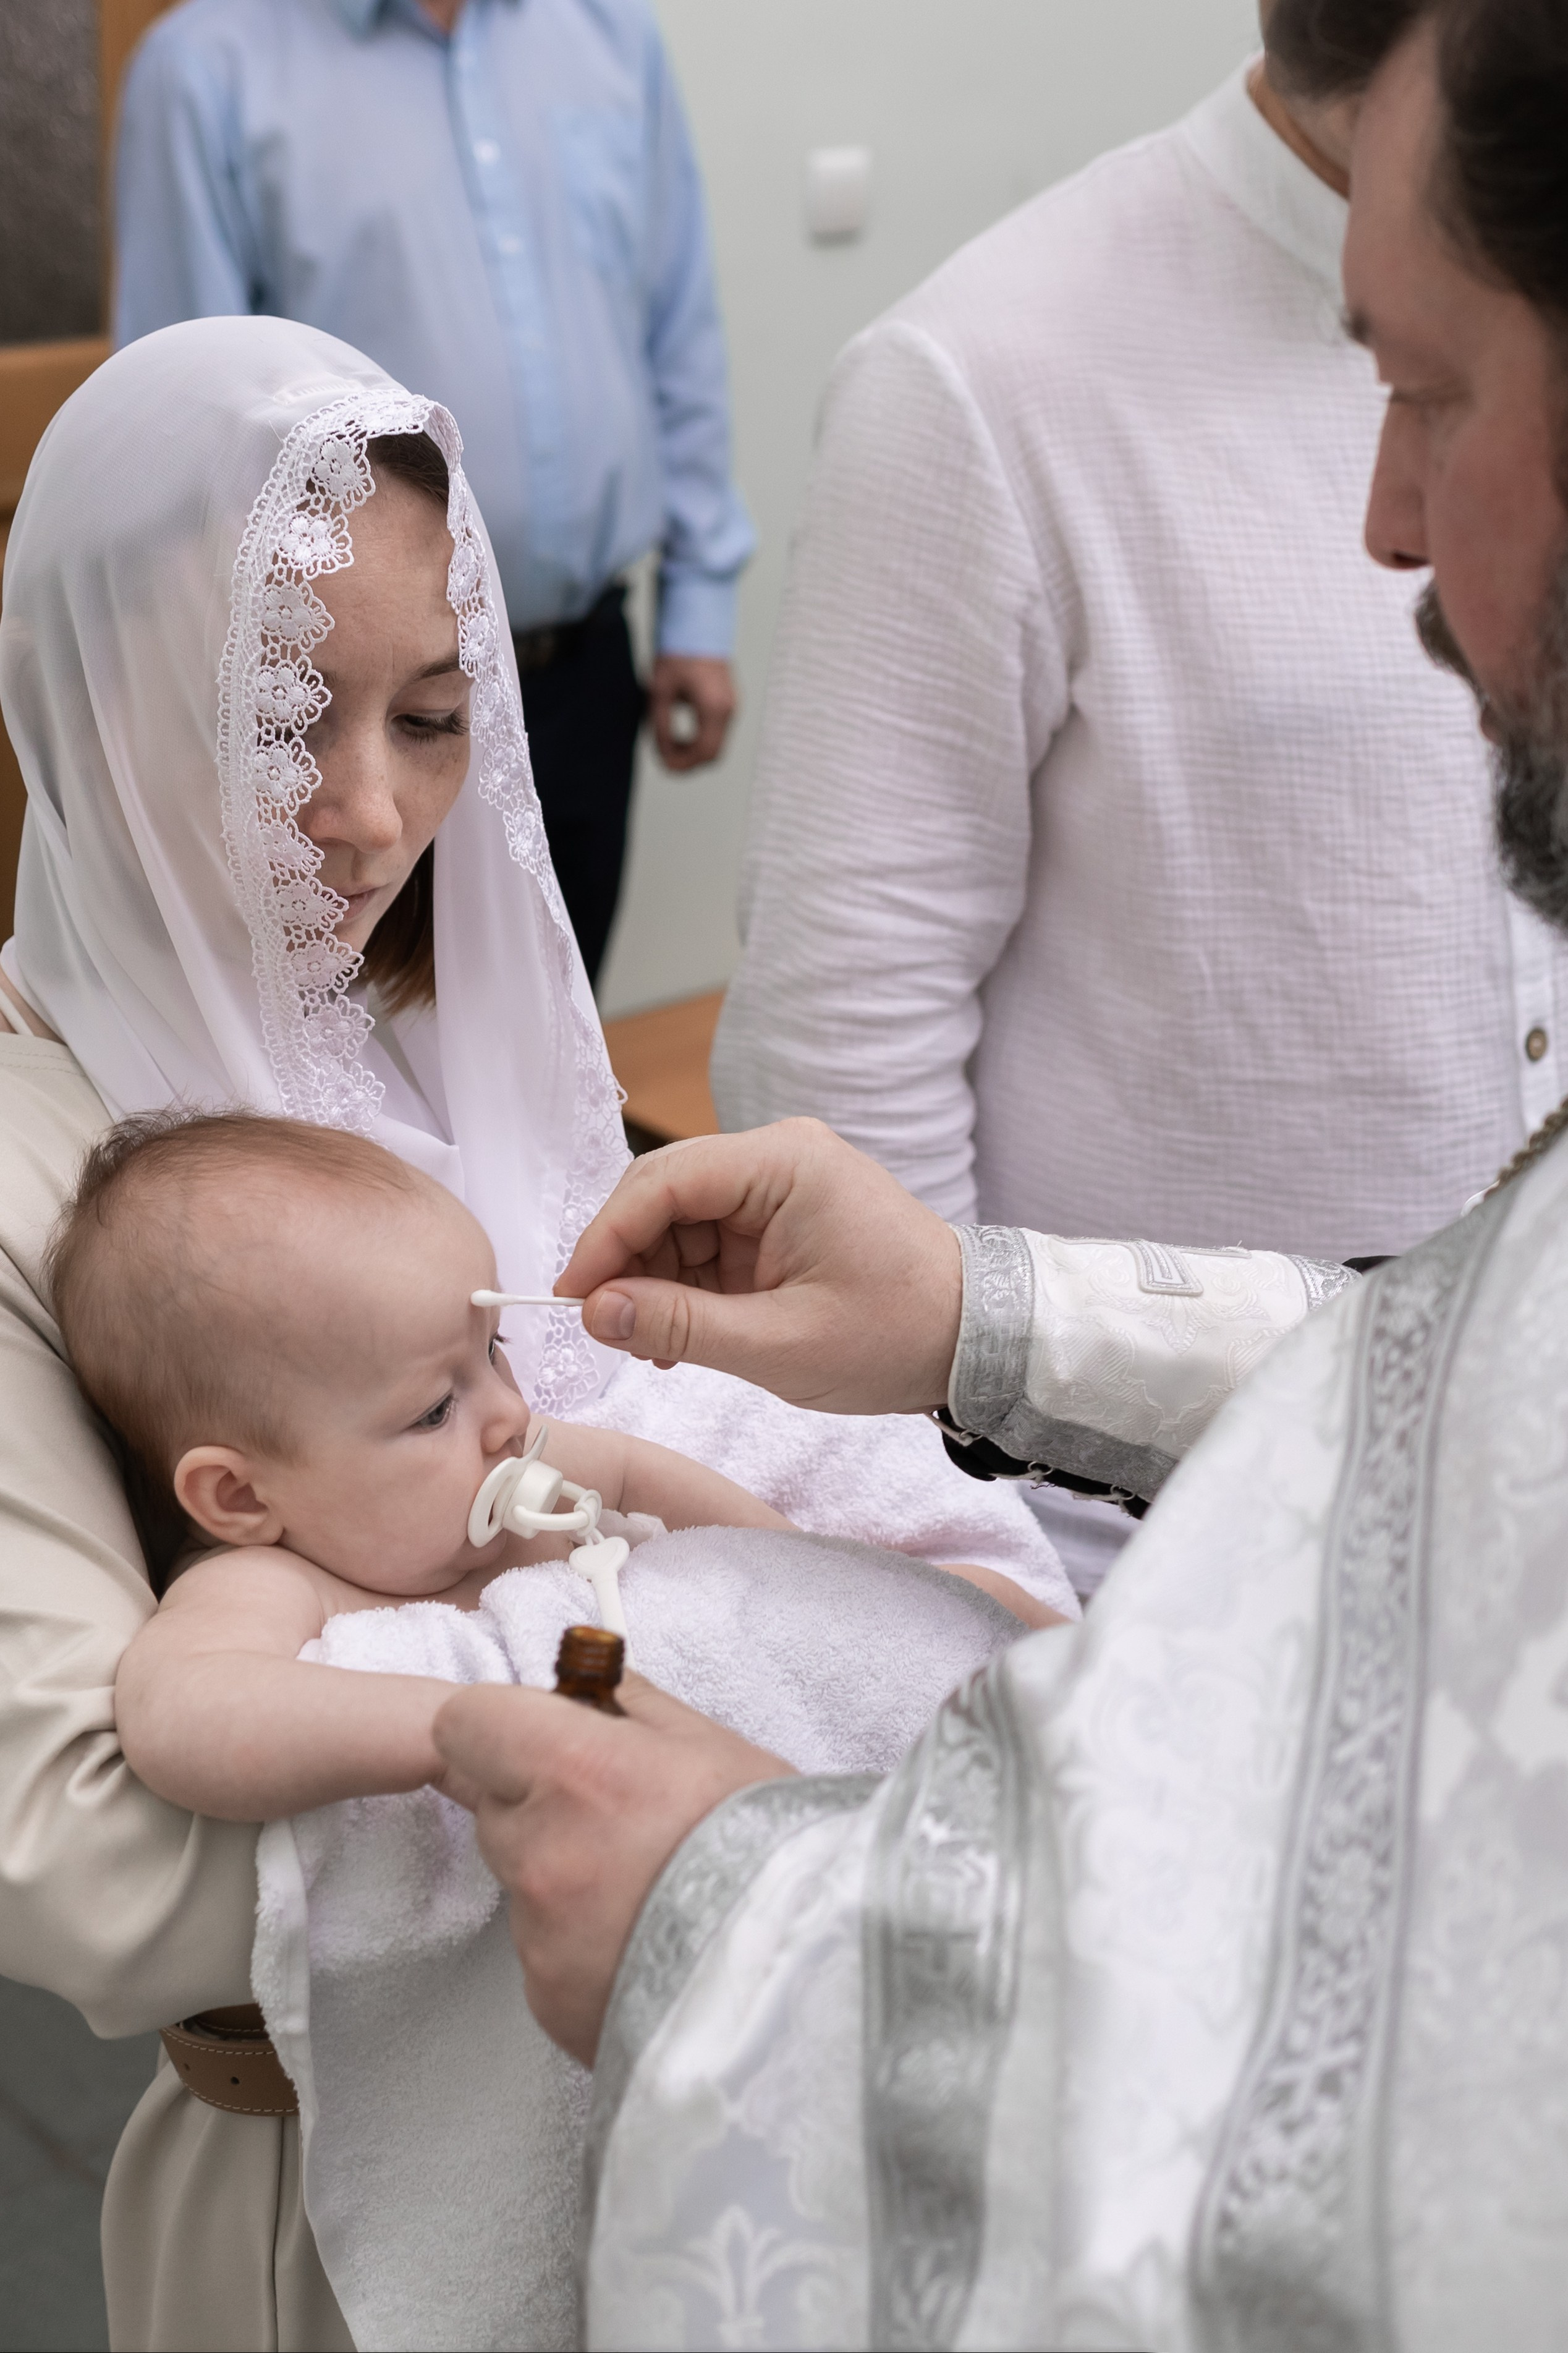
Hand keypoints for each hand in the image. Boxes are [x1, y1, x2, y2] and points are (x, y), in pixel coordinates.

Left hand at [433, 1673, 791, 2063]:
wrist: (804, 1975)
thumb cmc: (770, 1850)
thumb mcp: (713, 1746)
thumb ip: (636, 1707)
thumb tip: (594, 1685)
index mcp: (575, 1770)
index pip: (466, 1724)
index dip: (501, 1727)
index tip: (538, 1739)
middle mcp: (540, 1852)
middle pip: (491, 1806)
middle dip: (534, 1802)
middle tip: (613, 1820)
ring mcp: (538, 1936)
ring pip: (519, 1881)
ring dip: (558, 1876)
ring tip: (643, 1892)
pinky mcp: (547, 2000)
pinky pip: (539, 1950)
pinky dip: (576, 1943)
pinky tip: (641, 1943)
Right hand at [557, 1118, 962, 1414]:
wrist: (976, 1340)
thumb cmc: (898, 1334)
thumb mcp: (781, 1345)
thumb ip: (681, 1325)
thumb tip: (596, 1313)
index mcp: (784, 1164)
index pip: (662, 1182)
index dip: (606, 1239)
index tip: (572, 1298)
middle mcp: (778, 1158)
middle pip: (664, 1195)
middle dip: (626, 1263)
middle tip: (606, 1330)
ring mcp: (780, 1187)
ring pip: (679, 1223)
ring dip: (654, 1282)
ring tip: (653, 1348)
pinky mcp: (781, 1219)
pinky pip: (708, 1243)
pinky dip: (685, 1287)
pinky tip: (678, 1337)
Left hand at [650, 655, 735, 770]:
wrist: (695, 625)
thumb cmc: (677, 653)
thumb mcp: (659, 693)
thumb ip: (660, 726)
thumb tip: (661, 753)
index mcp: (714, 708)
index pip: (703, 753)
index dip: (681, 764)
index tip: (662, 763)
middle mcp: (729, 710)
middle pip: (713, 755)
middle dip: (688, 762)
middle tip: (664, 757)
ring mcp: (732, 707)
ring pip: (717, 746)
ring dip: (694, 752)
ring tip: (670, 743)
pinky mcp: (728, 703)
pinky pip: (718, 733)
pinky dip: (700, 740)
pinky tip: (681, 733)